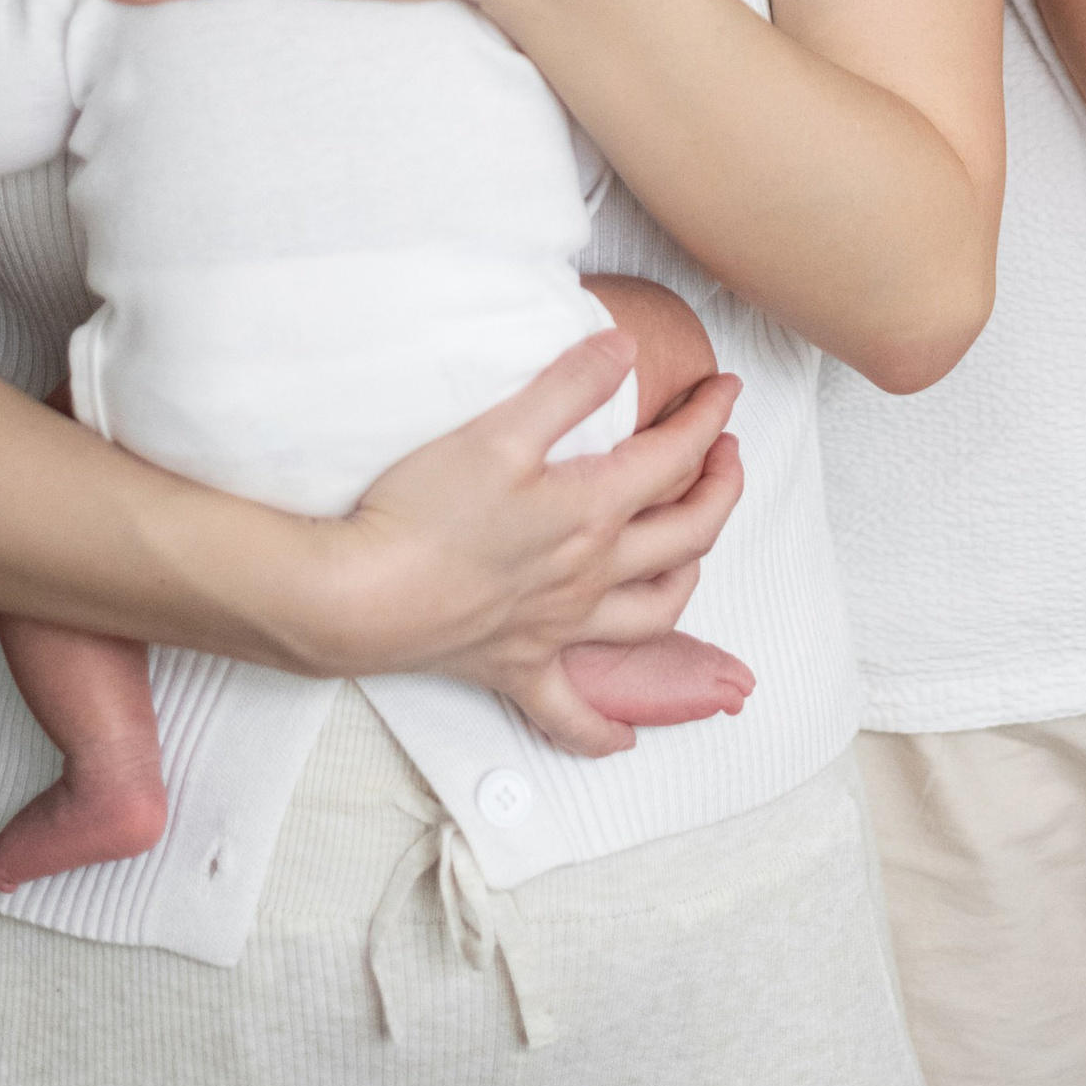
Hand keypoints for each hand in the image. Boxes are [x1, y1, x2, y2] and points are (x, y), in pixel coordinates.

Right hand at [321, 332, 745, 756]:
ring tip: (693, 550)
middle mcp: (590, 575)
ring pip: (654, 613)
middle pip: (687, 535)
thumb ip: (568, 385)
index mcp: (591, 511)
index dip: (710, 418)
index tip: (726, 389)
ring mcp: (558, 628)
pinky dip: (604, 729)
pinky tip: (625, 736)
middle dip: (721, 488)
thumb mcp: (498, 428)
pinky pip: (573, 714)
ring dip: (688, 577)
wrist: (359, 596)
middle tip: (725, 453)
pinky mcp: (516, 668)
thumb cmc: (422, 511)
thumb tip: (624, 349)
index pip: (676, 457)